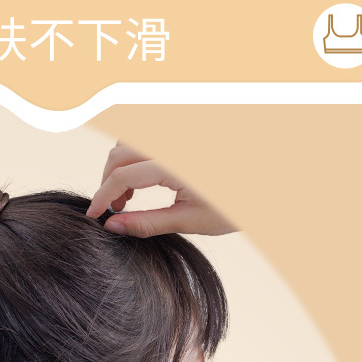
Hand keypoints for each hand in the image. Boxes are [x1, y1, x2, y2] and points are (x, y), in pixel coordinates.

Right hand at [85, 142, 237, 236]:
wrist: (266, 187)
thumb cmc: (233, 207)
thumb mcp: (188, 222)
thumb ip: (146, 223)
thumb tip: (112, 227)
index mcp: (175, 164)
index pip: (122, 175)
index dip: (102, 196)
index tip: (94, 215)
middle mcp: (172, 143)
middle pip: (119, 154)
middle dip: (108, 181)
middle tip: (114, 210)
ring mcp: (175, 136)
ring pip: (129, 140)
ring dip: (119, 166)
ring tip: (129, 196)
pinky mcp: (179, 135)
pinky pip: (145, 138)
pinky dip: (134, 156)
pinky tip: (143, 180)